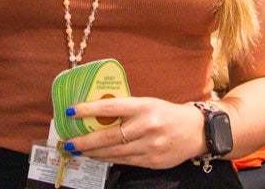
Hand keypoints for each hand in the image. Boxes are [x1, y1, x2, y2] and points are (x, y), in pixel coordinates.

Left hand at [62, 97, 208, 169]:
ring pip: (114, 152)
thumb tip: (96, 114)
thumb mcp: (148, 103)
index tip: (70, 112)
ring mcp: (150, 146)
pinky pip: (124, 161)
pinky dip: (108, 159)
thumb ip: (126, 109)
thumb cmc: (167, 113)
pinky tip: (97, 156)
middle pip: (109, 136)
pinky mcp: (152, 161)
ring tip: (78, 151)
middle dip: (84, 141)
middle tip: (68, 142)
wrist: (196, 131)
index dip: (88, 110)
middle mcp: (146, 126)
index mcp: (144, 106)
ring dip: (93, 153)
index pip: (110, 106)